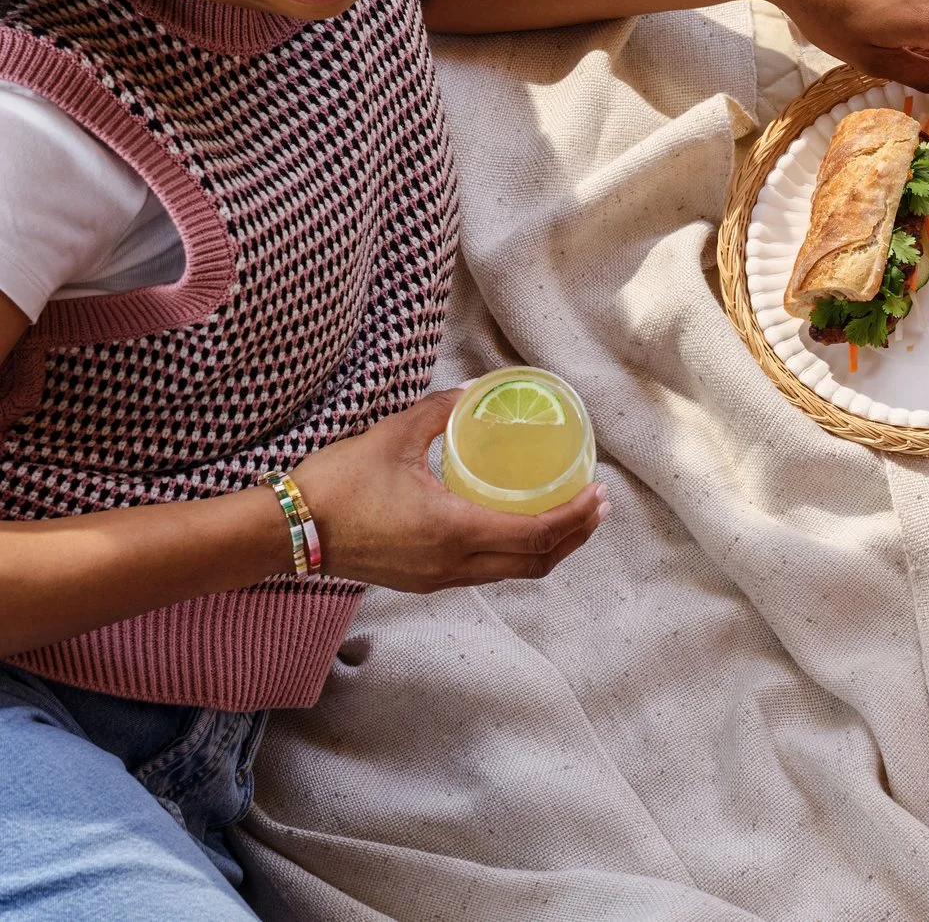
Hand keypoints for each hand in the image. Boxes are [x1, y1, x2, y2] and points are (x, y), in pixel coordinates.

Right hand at [289, 391, 606, 592]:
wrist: (285, 531)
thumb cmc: (338, 483)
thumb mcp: (394, 434)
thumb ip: (440, 411)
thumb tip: (473, 392)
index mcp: (453, 531)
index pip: (535, 534)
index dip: (575, 516)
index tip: (599, 493)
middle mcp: (452, 565)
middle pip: (534, 563)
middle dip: (573, 536)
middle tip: (596, 505)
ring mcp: (437, 578)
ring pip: (510, 572)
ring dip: (547, 548)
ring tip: (568, 516)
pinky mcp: (422, 580)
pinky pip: (485, 572)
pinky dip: (514, 553)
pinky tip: (518, 525)